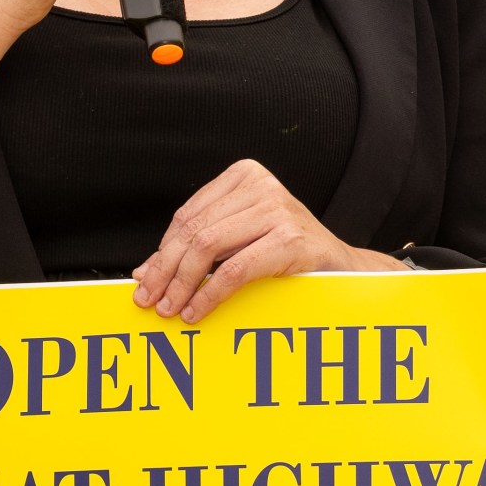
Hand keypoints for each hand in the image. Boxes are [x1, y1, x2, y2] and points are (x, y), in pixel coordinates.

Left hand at [131, 158, 398, 323]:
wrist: (341, 268)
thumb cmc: (287, 252)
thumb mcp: (239, 241)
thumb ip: (197, 249)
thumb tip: (144, 273)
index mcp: (244, 176)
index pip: (188, 215)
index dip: (162, 252)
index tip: (144, 281)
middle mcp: (261, 185)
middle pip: (195, 230)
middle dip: (166, 270)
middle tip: (150, 300)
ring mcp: (278, 209)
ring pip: (209, 247)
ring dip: (183, 284)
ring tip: (171, 309)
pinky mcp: (291, 239)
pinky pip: (236, 269)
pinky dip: (210, 294)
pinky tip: (197, 310)